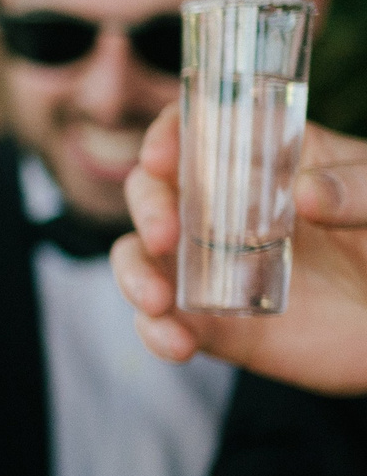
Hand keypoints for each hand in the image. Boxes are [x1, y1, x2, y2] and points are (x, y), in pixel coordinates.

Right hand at [116, 107, 366, 391]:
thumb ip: (357, 189)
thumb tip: (303, 194)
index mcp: (261, 162)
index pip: (194, 133)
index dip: (166, 137)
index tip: (163, 157)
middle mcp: (222, 209)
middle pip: (153, 191)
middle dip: (148, 208)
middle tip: (165, 235)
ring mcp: (210, 266)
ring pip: (139, 256)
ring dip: (132, 273)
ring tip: (156, 300)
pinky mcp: (212, 322)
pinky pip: (160, 322)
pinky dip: (153, 332)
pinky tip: (176, 343)